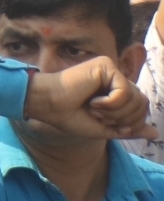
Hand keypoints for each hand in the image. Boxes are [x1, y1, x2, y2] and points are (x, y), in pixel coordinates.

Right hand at [24, 57, 155, 140]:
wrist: (48, 106)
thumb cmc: (70, 116)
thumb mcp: (106, 129)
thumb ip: (130, 130)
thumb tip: (156, 134)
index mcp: (115, 91)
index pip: (141, 109)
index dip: (129, 123)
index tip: (105, 124)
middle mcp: (116, 79)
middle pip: (142, 104)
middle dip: (124, 119)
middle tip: (99, 116)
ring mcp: (111, 71)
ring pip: (136, 98)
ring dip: (116, 112)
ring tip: (95, 109)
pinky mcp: (106, 66)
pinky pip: (124, 91)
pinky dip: (111, 103)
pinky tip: (93, 101)